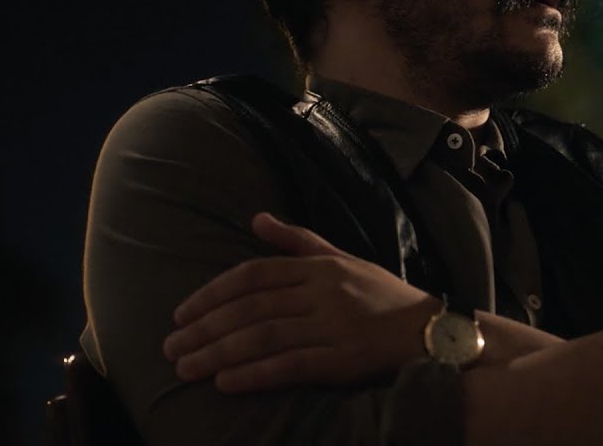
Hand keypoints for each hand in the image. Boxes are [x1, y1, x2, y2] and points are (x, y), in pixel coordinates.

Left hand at [162, 212, 437, 391]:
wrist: (432, 331)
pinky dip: (255, 374)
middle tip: (170, 346)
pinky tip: (226, 383)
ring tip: (186, 368)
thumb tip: (256, 217)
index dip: (212, 292)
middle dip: (205, 327)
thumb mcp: (344, 259)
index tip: (181, 312)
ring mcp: (334, 325)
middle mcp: (324, 292)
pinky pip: (290, 365)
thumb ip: (298, 241)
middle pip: (250, 307)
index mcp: (320, 267)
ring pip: (263, 336)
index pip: (254, 274)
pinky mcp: (344, 359)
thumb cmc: (384, 296)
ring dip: (218, 353)